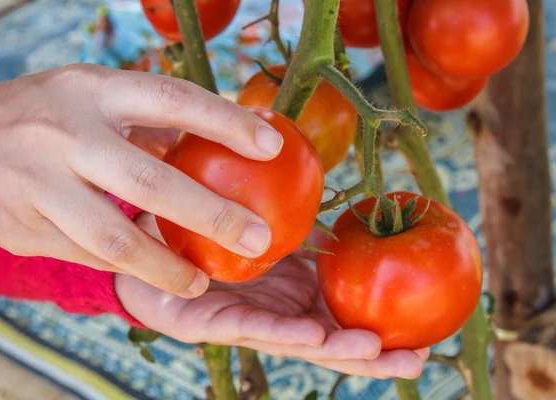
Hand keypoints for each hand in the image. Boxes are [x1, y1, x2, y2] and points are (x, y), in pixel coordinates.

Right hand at [0, 63, 284, 297]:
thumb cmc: (45, 116)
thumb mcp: (93, 97)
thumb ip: (150, 121)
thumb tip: (222, 141)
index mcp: (94, 90)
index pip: (173, 100)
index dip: (227, 122)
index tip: (273, 145)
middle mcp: (66, 133)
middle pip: (150, 182)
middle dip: (212, 216)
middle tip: (257, 239)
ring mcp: (40, 182)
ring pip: (114, 239)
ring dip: (166, 267)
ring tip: (201, 283)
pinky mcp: (24, 225)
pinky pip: (87, 256)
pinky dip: (127, 269)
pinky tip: (154, 274)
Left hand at [116, 213, 428, 379]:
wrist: (157, 242)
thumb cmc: (217, 238)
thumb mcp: (271, 231)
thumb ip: (308, 234)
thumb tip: (351, 223)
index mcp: (297, 295)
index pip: (346, 317)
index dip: (382, 328)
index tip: (428, 334)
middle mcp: (280, 314)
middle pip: (333, 341)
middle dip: (376, 355)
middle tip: (421, 358)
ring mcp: (252, 323)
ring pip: (302, 344)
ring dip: (343, 353)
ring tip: (385, 355)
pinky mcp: (216, 325)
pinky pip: (256, 328)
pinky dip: (289, 335)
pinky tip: (320, 339)